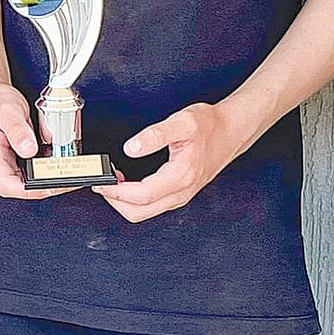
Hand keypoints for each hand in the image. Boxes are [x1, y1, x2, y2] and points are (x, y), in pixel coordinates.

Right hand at [0, 77, 64, 199]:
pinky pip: (30, 171)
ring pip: (27, 182)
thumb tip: (29, 150)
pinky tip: (57, 162)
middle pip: (22, 189)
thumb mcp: (7, 111)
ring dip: (47, 179)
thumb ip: (18, 131)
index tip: (55, 184)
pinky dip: (45, 169)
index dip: (34, 190)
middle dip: (47, 186)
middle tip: (68, 178)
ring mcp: (5, 164)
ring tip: (67, 169)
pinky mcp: (14, 160)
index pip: (10, 186)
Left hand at [98, 101, 251, 222]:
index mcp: (181, 176)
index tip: (101, 182)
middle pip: (140, 212)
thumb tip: (131, 148)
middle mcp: (181, 191)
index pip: (142, 196)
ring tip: (112, 180)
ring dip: (125, 201)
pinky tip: (129, 182)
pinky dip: (136, 199)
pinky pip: (153, 205)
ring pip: (146, 212)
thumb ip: (155, 135)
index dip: (117, 192)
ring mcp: (181, 195)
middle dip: (116, 201)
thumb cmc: (211, 126)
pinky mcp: (180, 193)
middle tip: (101, 183)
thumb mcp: (182, 122)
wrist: (232, 131)